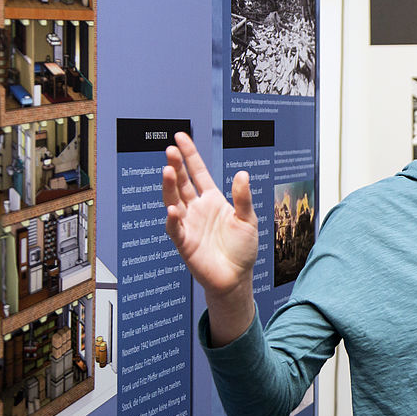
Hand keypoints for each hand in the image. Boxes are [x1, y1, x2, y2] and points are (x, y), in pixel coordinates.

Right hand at [162, 132, 257, 342]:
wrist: (236, 277)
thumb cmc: (242, 248)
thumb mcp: (248, 219)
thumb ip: (243, 198)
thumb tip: (242, 174)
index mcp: (212, 200)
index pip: (197, 172)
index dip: (189, 155)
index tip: (180, 137)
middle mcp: (197, 209)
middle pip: (183, 183)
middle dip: (177, 166)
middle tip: (171, 150)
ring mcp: (189, 224)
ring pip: (174, 201)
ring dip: (170, 187)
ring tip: (168, 171)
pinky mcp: (185, 242)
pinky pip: (175, 229)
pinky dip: (173, 220)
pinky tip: (174, 210)